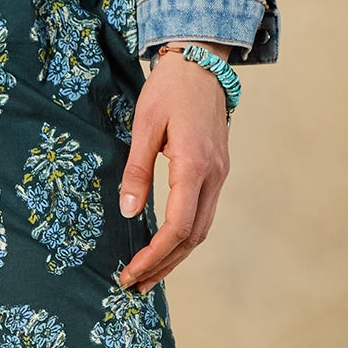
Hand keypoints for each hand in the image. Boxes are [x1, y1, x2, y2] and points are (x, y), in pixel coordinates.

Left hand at [116, 41, 234, 291]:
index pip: (177, 227)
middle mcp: (214, 176)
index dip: (153, 255)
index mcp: (195, 165)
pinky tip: (164, 249)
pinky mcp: (217, 173)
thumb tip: (127, 212)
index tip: (129, 272)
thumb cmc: (169, 88)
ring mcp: (220, 175)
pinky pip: (203, 216)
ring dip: (174, 258)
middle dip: (163, 266)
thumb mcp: (143, 124)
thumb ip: (136, 170)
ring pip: (201, 231)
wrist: (202, 62)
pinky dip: (183, 239)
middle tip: (133, 285)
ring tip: (146, 276)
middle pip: (192, 238)